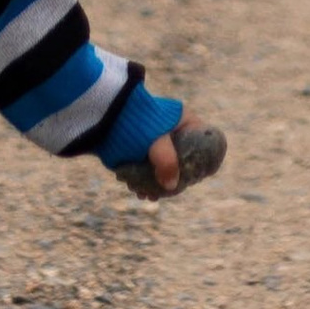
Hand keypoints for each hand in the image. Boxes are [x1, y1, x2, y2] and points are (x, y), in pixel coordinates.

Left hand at [111, 114, 227, 199]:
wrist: (107, 113)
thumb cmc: (139, 122)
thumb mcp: (158, 143)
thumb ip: (167, 164)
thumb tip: (171, 187)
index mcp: (185, 122)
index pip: (203, 144)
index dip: (202, 163)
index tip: (195, 179)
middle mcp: (173, 132)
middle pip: (181, 160)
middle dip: (173, 179)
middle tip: (166, 193)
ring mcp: (156, 140)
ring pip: (162, 166)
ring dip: (156, 183)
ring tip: (147, 195)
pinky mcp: (141, 147)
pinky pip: (148, 167)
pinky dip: (144, 180)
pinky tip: (138, 190)